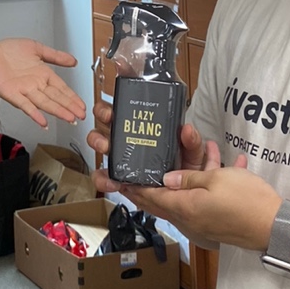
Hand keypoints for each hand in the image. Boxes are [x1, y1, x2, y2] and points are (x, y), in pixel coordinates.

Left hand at [0, 39, 84, 127]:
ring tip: (69, 118)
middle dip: (69, 106)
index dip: (72, 97)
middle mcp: (36, 84)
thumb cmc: (9, 51)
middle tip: (81, 115)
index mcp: (43, 74)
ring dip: (57, 111)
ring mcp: (25, 91)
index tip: (82, 106)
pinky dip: (34, 113)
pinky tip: (42, 121)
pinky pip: (25, 105)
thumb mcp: (36, 48)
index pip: (62, 88)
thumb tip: (73, 60)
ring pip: (44, 102)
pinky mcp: (12, 94)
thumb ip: (55, 56)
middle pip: (56, 97)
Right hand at [88, 106, 207, 194]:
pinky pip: (102, 176)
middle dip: (103, 114)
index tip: (117, 91)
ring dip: (98, 141)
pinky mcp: (117, 177)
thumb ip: (192, 142)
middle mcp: (129, 138)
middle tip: (110, 118)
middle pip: (107, 118)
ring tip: (106, 147)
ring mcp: (120, 156)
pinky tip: (112, 181)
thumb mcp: (192, 154)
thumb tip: (187, 130)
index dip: (118, 97)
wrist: (180, 197)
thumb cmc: (184, 170)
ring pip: (99, 142)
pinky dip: (103, 179)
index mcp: (145, 126)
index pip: (127, 106)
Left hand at [119, 149, 281, 250]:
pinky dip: (211, 182)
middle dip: (152, 184)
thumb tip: (167, 179)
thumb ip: (188, 178)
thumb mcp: (216, 179)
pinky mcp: (218, 223)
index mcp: (184, 208)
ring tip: (203, 147)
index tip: (117, 180)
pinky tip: (226, 160)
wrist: (275, 227)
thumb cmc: (245, 200)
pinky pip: (207, 199)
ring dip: (191, 174)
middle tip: (136, 171)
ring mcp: (204, 223)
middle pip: (164, 200)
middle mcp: (190, 219)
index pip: (151, 197)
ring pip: (188, 196)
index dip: (133, 187)